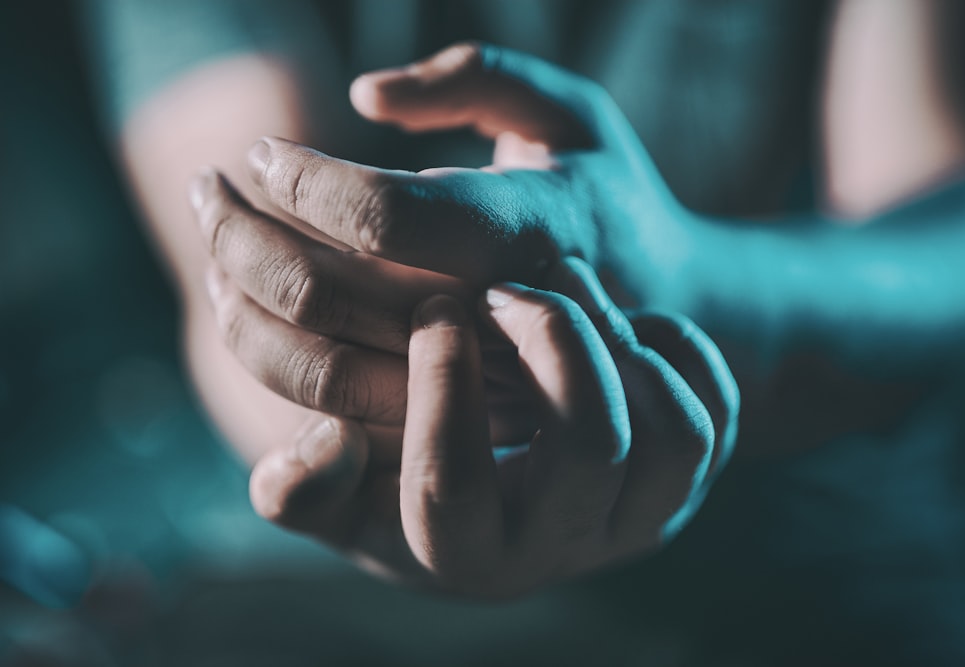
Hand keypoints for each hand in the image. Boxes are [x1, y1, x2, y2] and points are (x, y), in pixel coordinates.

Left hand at [187, 41, 688, 447]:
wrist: (663, 314)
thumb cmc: (605, 196)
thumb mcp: (571, 111)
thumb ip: (479, 77)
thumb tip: (367, 98)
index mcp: (533, 228)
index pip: (386, 216)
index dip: (306, 179)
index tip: (265, 151)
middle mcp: (499, 317)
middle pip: (331, 295)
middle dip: (242, 236)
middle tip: (210, 189)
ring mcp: (474, 380)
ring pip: (319, 364)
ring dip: (239, 298)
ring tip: (215, 237)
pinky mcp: (449, 415)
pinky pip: (333, 400)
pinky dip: (270, 349)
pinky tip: (249, 297)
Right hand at [247, 258, 737, 597]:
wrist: (499, 491)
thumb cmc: (406, 481)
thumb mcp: (343, 498)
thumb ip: (303, 490)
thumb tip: (320, 445)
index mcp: (467, 555)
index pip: (452, 490)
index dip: (440, 388)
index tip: (434, 311)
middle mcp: (566, 545)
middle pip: (592, 446)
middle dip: (555, 339)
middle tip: (511, 286)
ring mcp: (642, 514)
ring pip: (675, 431)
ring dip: (620, 339)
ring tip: (566, 290)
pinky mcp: (691, 477)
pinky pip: (718, 406)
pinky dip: (679, 348)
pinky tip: (617, 321)